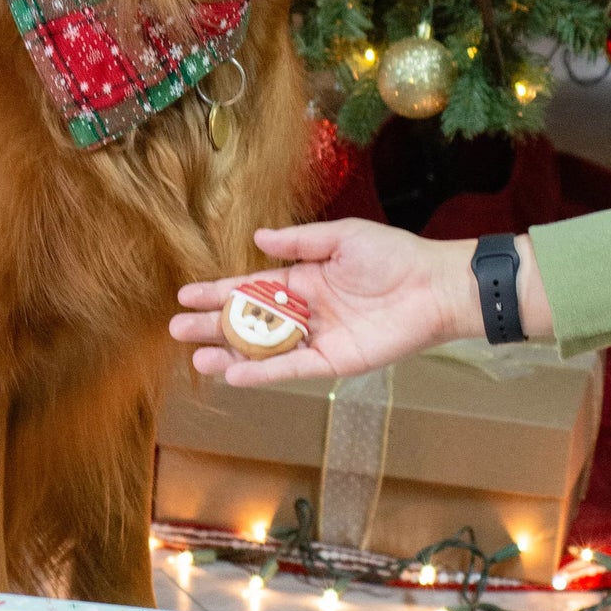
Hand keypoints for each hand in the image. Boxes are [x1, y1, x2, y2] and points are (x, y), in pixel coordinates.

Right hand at [171, 221, 549, 387]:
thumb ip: (299, 242)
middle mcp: (303, 311)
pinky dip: (262, 372)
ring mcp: (315, 338)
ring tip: (196, 359)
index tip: (184, 294)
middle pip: (247, 322)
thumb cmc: (393, 256)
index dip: (217, 292)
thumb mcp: (342, 237)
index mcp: (302, 279)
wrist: (434, 287)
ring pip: (262, 350)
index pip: (249, 288)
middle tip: (176, 330)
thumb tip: (259, 239)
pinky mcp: (332, 361)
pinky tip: (233, 373)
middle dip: (211, 326)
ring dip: (228, 354)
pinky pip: (290, 369)